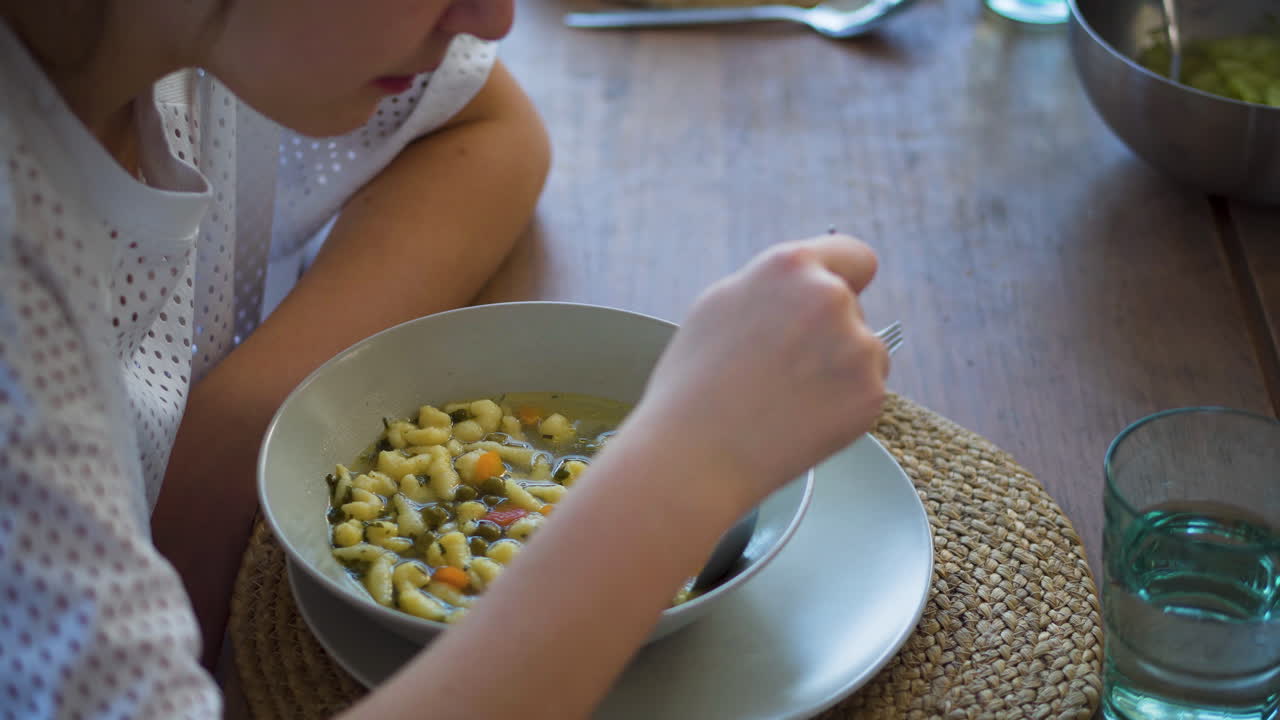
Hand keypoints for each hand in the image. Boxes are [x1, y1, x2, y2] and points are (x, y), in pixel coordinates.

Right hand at [632, 234, 888, 504]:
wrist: (695, 455)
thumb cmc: (694, 384)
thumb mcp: (721, 306)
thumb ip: (774, 288)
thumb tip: (806, 285)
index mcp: (790, 266)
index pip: (854, 256)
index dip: (844, 279)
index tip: (838, 297)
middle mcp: (830, 297)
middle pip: (853, 307)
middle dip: (829, 331)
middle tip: (784, 368)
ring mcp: (857, 346)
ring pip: (864, 352)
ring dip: (839, 370)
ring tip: (785, 399)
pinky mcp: (870, 394)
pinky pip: (865, 392)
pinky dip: (842, 407)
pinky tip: (798, 420)